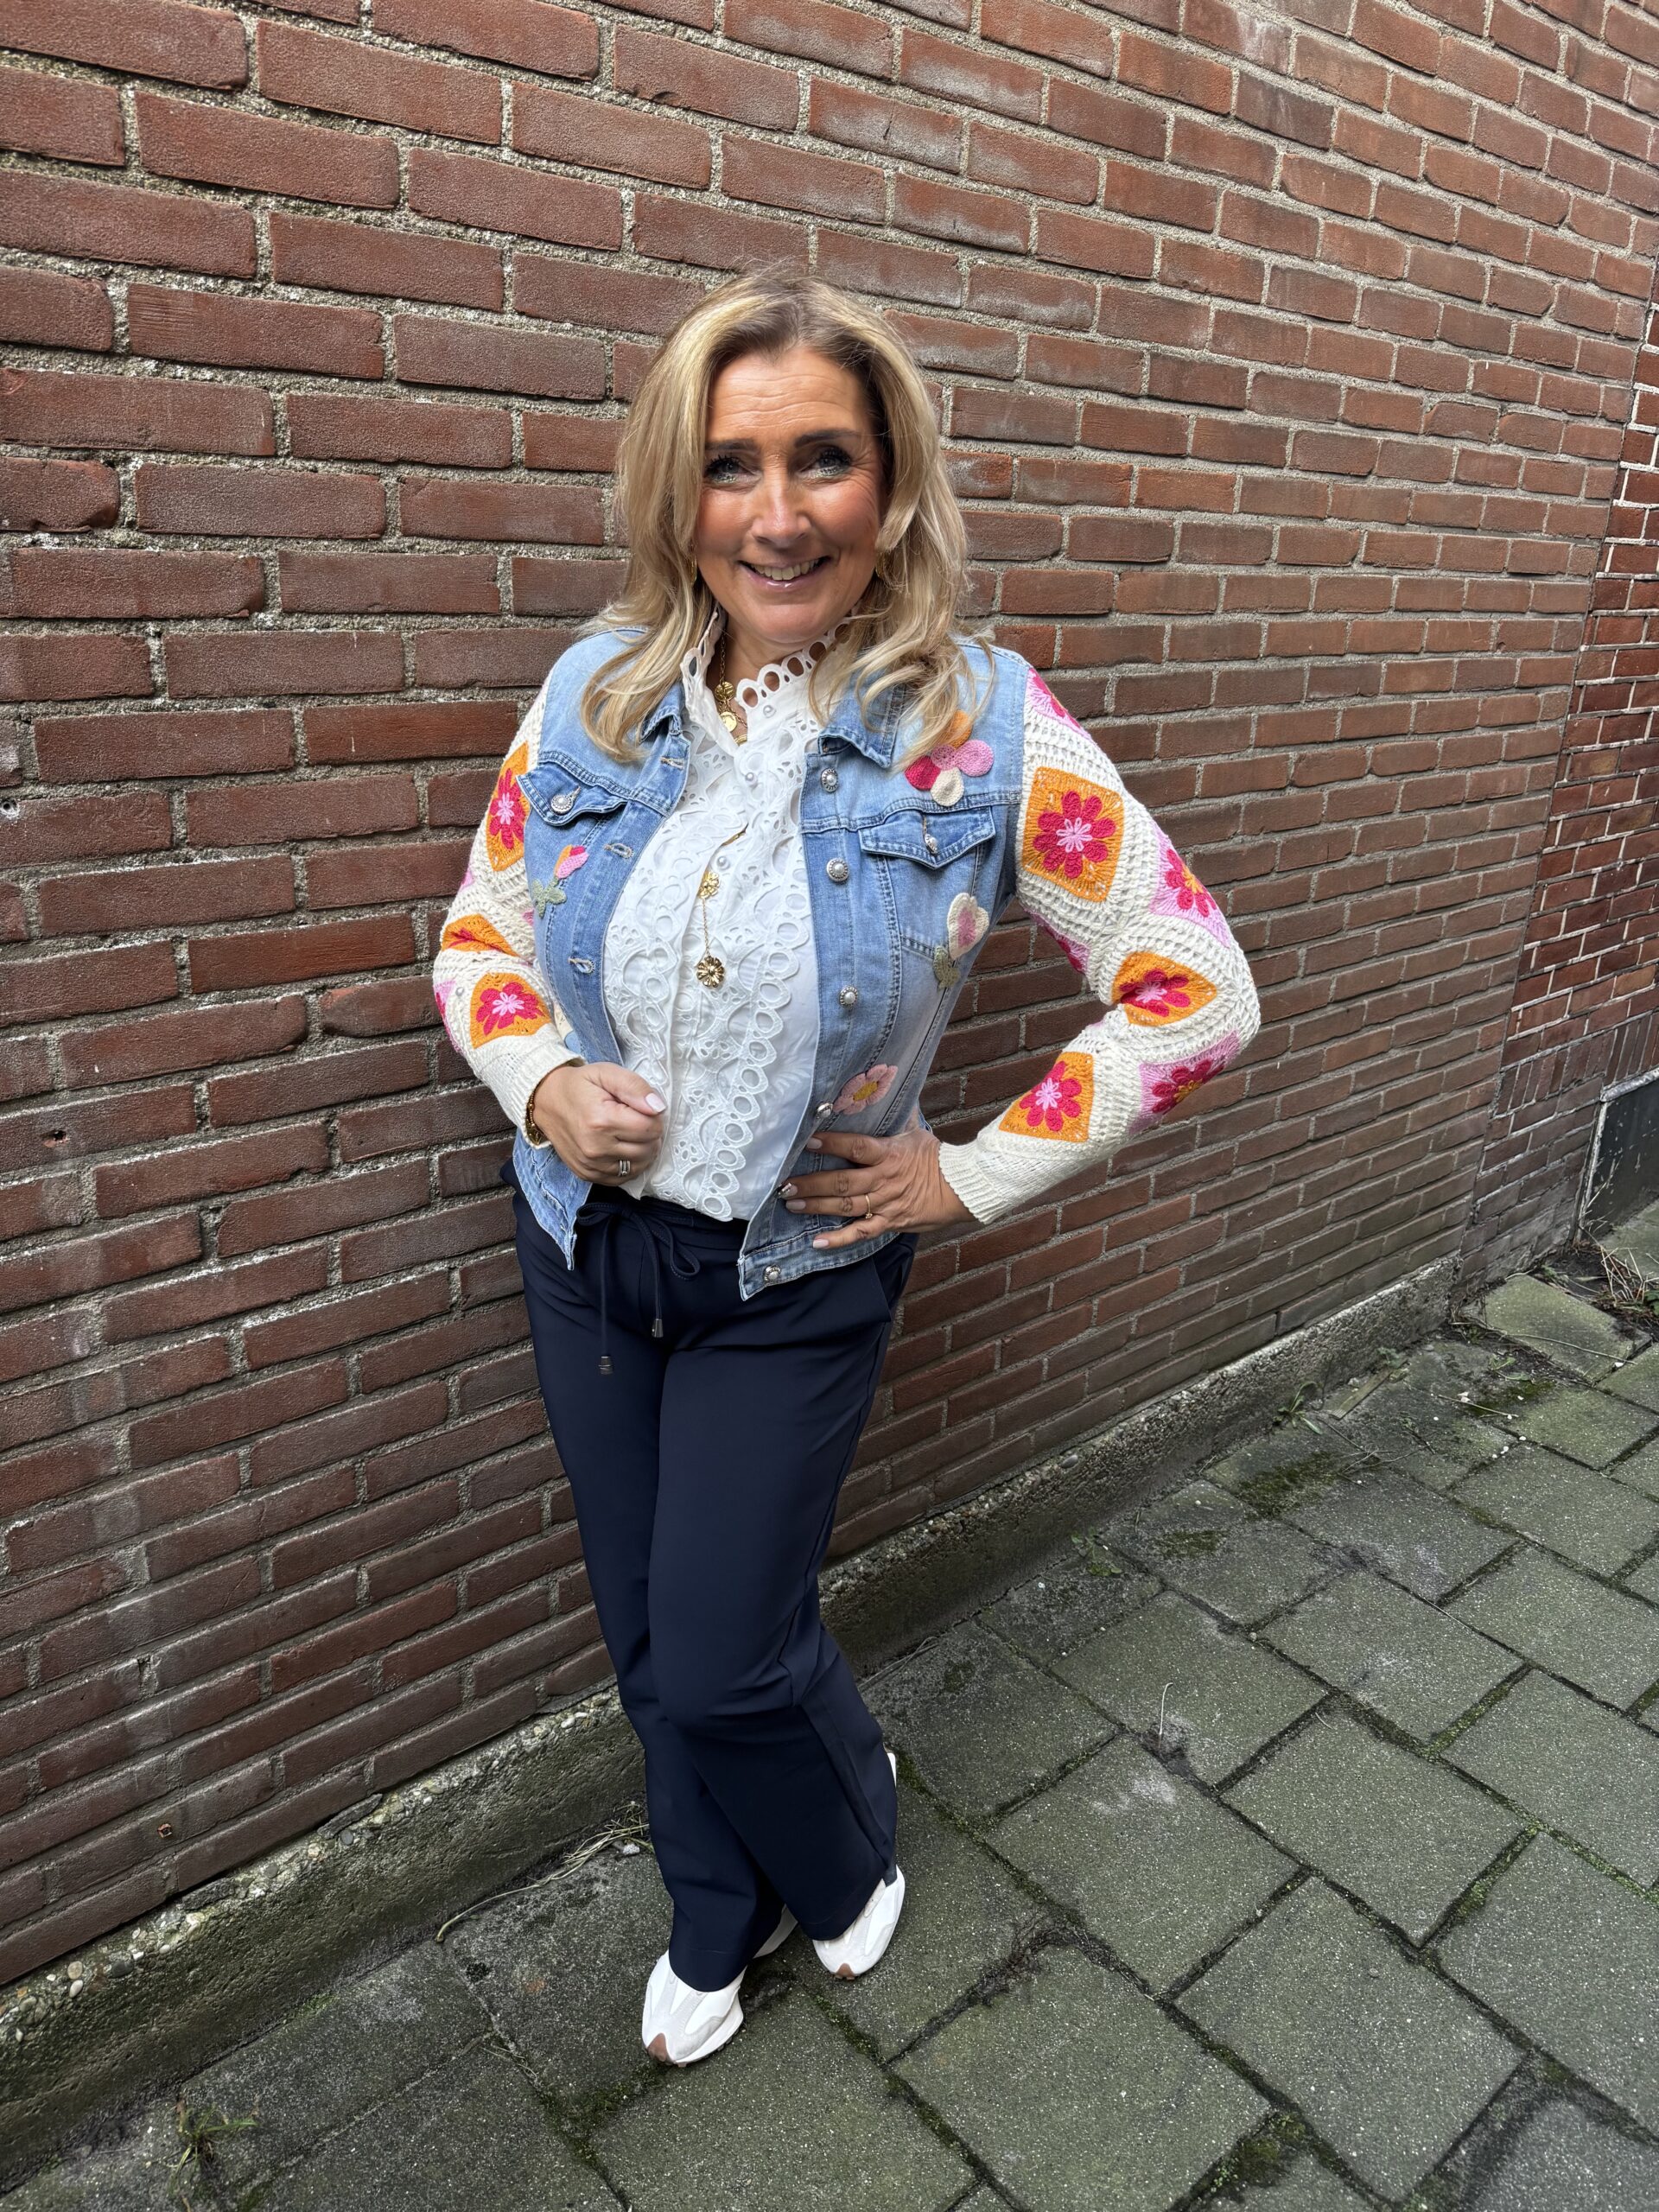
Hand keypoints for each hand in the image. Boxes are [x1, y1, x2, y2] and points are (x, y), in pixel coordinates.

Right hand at [529, 1062, 664, 1183]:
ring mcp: (591, 1165)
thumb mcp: (607, 1073)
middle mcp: (596, 1148)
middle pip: (648, 1149)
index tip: (643, 1108)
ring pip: (639, 1166)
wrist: (546, 1101)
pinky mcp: (587, 1174)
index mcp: (602, 1120)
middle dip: (650, 1134)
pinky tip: (623, 1148)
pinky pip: (623, 1178)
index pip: (651, 1128)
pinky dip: (629, 1165)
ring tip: (631, 1133)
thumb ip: (635, 1087)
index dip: (654, 1116)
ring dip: (643, 1150)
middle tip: (637, 1119)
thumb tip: (658, 1108)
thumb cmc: (579, 1085)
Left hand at [779, 1127, 972, 1249]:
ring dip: (817, 1206)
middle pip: (843, 1181)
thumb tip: (884, 1085)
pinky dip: (839, 1239)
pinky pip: (861, 1233)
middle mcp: (883, 1180)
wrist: (961, 1188)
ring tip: (791, 1203)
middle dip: (811, 1183)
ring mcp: (885, 1203)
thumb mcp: (916, 1132)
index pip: (857, 1146)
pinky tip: (817, 1241)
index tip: (809, 1139)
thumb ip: (896, 1114)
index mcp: (889, 1154)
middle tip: (785, 1184)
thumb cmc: (936, 1157)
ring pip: (846, 1206)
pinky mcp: (889, 1223)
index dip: (833, 1143)